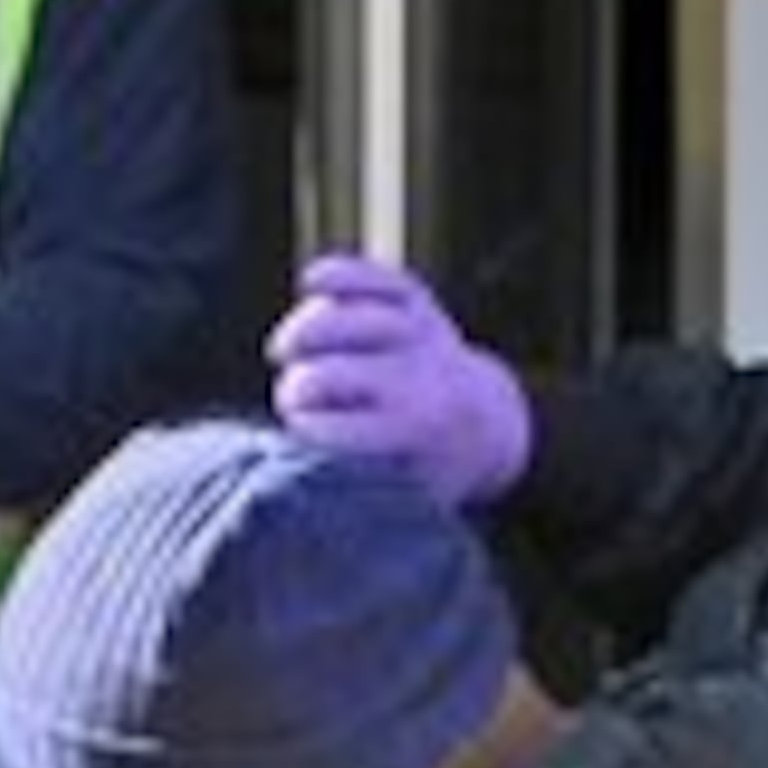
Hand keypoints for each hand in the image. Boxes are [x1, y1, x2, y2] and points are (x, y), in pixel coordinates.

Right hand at [265, 253, 532, 507]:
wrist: (485, 424)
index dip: (304, 430)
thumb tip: (290, 469)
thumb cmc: (420, 469)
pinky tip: (311, 282)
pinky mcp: (420, 303)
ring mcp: (423, 336)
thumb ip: (350, 485)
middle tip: (290, 400)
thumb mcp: (396, 494)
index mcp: (415, 433)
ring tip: (283, 351)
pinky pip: (378, 278)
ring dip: (304, 333)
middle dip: (298, 389)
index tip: (297, 438)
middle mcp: (423, 379)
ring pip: (349, 320)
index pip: (334, 430)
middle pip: (332, 375)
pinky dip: (343, 274)